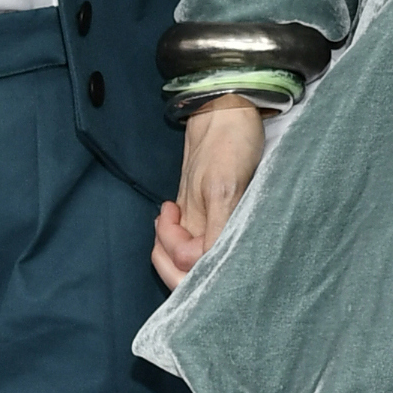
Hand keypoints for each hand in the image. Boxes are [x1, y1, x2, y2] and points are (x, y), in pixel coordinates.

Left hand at [153, 95, 266, 287]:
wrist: (226, 115)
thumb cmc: (230, 146)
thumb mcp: (222, 189)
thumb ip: (215, 230)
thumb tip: (204, 264)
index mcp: (231, 233)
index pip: (195, 267)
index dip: (175, 247)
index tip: (170, 210)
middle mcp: (223, 237)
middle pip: (189, 277)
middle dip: (165, 259)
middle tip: (161, 223)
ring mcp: (212, 230)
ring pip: (184, 264)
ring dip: (165, 246)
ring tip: (165, 217)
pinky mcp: (205, 221)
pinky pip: (185, 246)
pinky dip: (169, 236)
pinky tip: (170, 214)